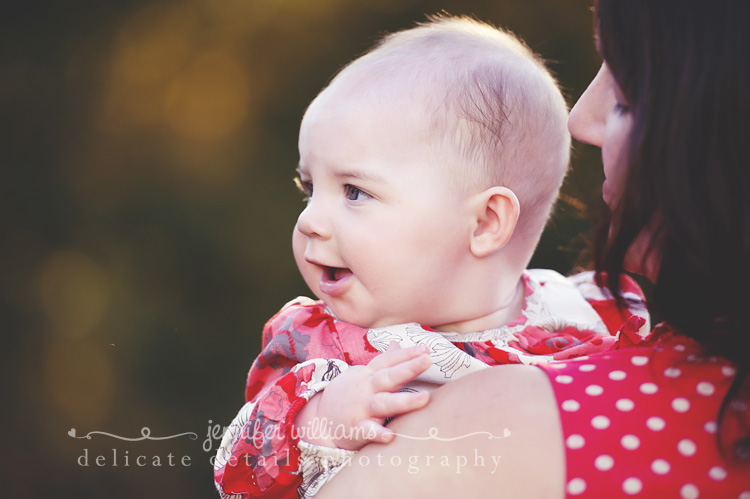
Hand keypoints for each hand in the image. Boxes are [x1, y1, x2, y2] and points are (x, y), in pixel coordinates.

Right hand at [294, 342, 430, 449]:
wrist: (320, 419)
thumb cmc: (349, 395)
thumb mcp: (362, 374)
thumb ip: (383, 361)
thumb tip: (397, 343)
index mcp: (368, 375)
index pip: (388, 361)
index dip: (406, 354)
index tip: (426, 349)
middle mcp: (366, 390)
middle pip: (388, 377)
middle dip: (408, 368)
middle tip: (428, 361)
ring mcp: (361, 409)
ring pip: (384, 404)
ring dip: (404, 401)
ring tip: (424, 398)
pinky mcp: (356, 429)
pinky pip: (367, 431)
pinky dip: (378, 434)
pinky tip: (391, 436)